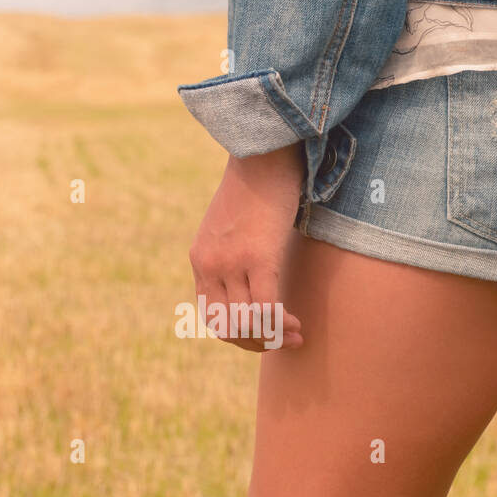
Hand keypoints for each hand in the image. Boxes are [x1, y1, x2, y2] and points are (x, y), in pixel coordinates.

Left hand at [188, 143, 305, 351]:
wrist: (266, 154)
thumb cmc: (258, 187)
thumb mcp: (231, 226)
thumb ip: (231, 253)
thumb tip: (250, 280)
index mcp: (200, 259)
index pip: (211, 316)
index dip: (239, 334)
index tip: (264, 334)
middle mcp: (209, 265)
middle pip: (226, 326)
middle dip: (256, 342)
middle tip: (284, 341)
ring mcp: (231, 263)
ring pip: (247, 322)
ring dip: (274, 335)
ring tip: (297, 333)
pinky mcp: (257, 257)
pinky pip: (266, 308)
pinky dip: (281, 323)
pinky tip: (297, 323)